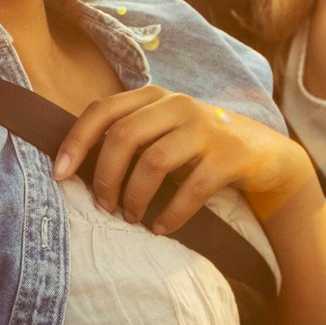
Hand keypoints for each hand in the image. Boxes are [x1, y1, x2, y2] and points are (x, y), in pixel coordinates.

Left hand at [53, 87, 314, 231]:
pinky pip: (192, 188)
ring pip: (153, 162)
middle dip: (105, 177)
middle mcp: (178, 104)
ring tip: (131, 218)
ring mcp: (206, 127)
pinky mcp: (230, 155)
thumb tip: (72, 165)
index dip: (76, 141)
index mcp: (153, 97)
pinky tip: (161, 228)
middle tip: (103, 206)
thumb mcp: (163, 132)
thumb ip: (128, 136)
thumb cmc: (199, 148)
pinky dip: (171, 214)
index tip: (60, 175)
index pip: (102, 110)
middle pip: (123, 137)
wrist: (265, 155)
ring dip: (135, 197)